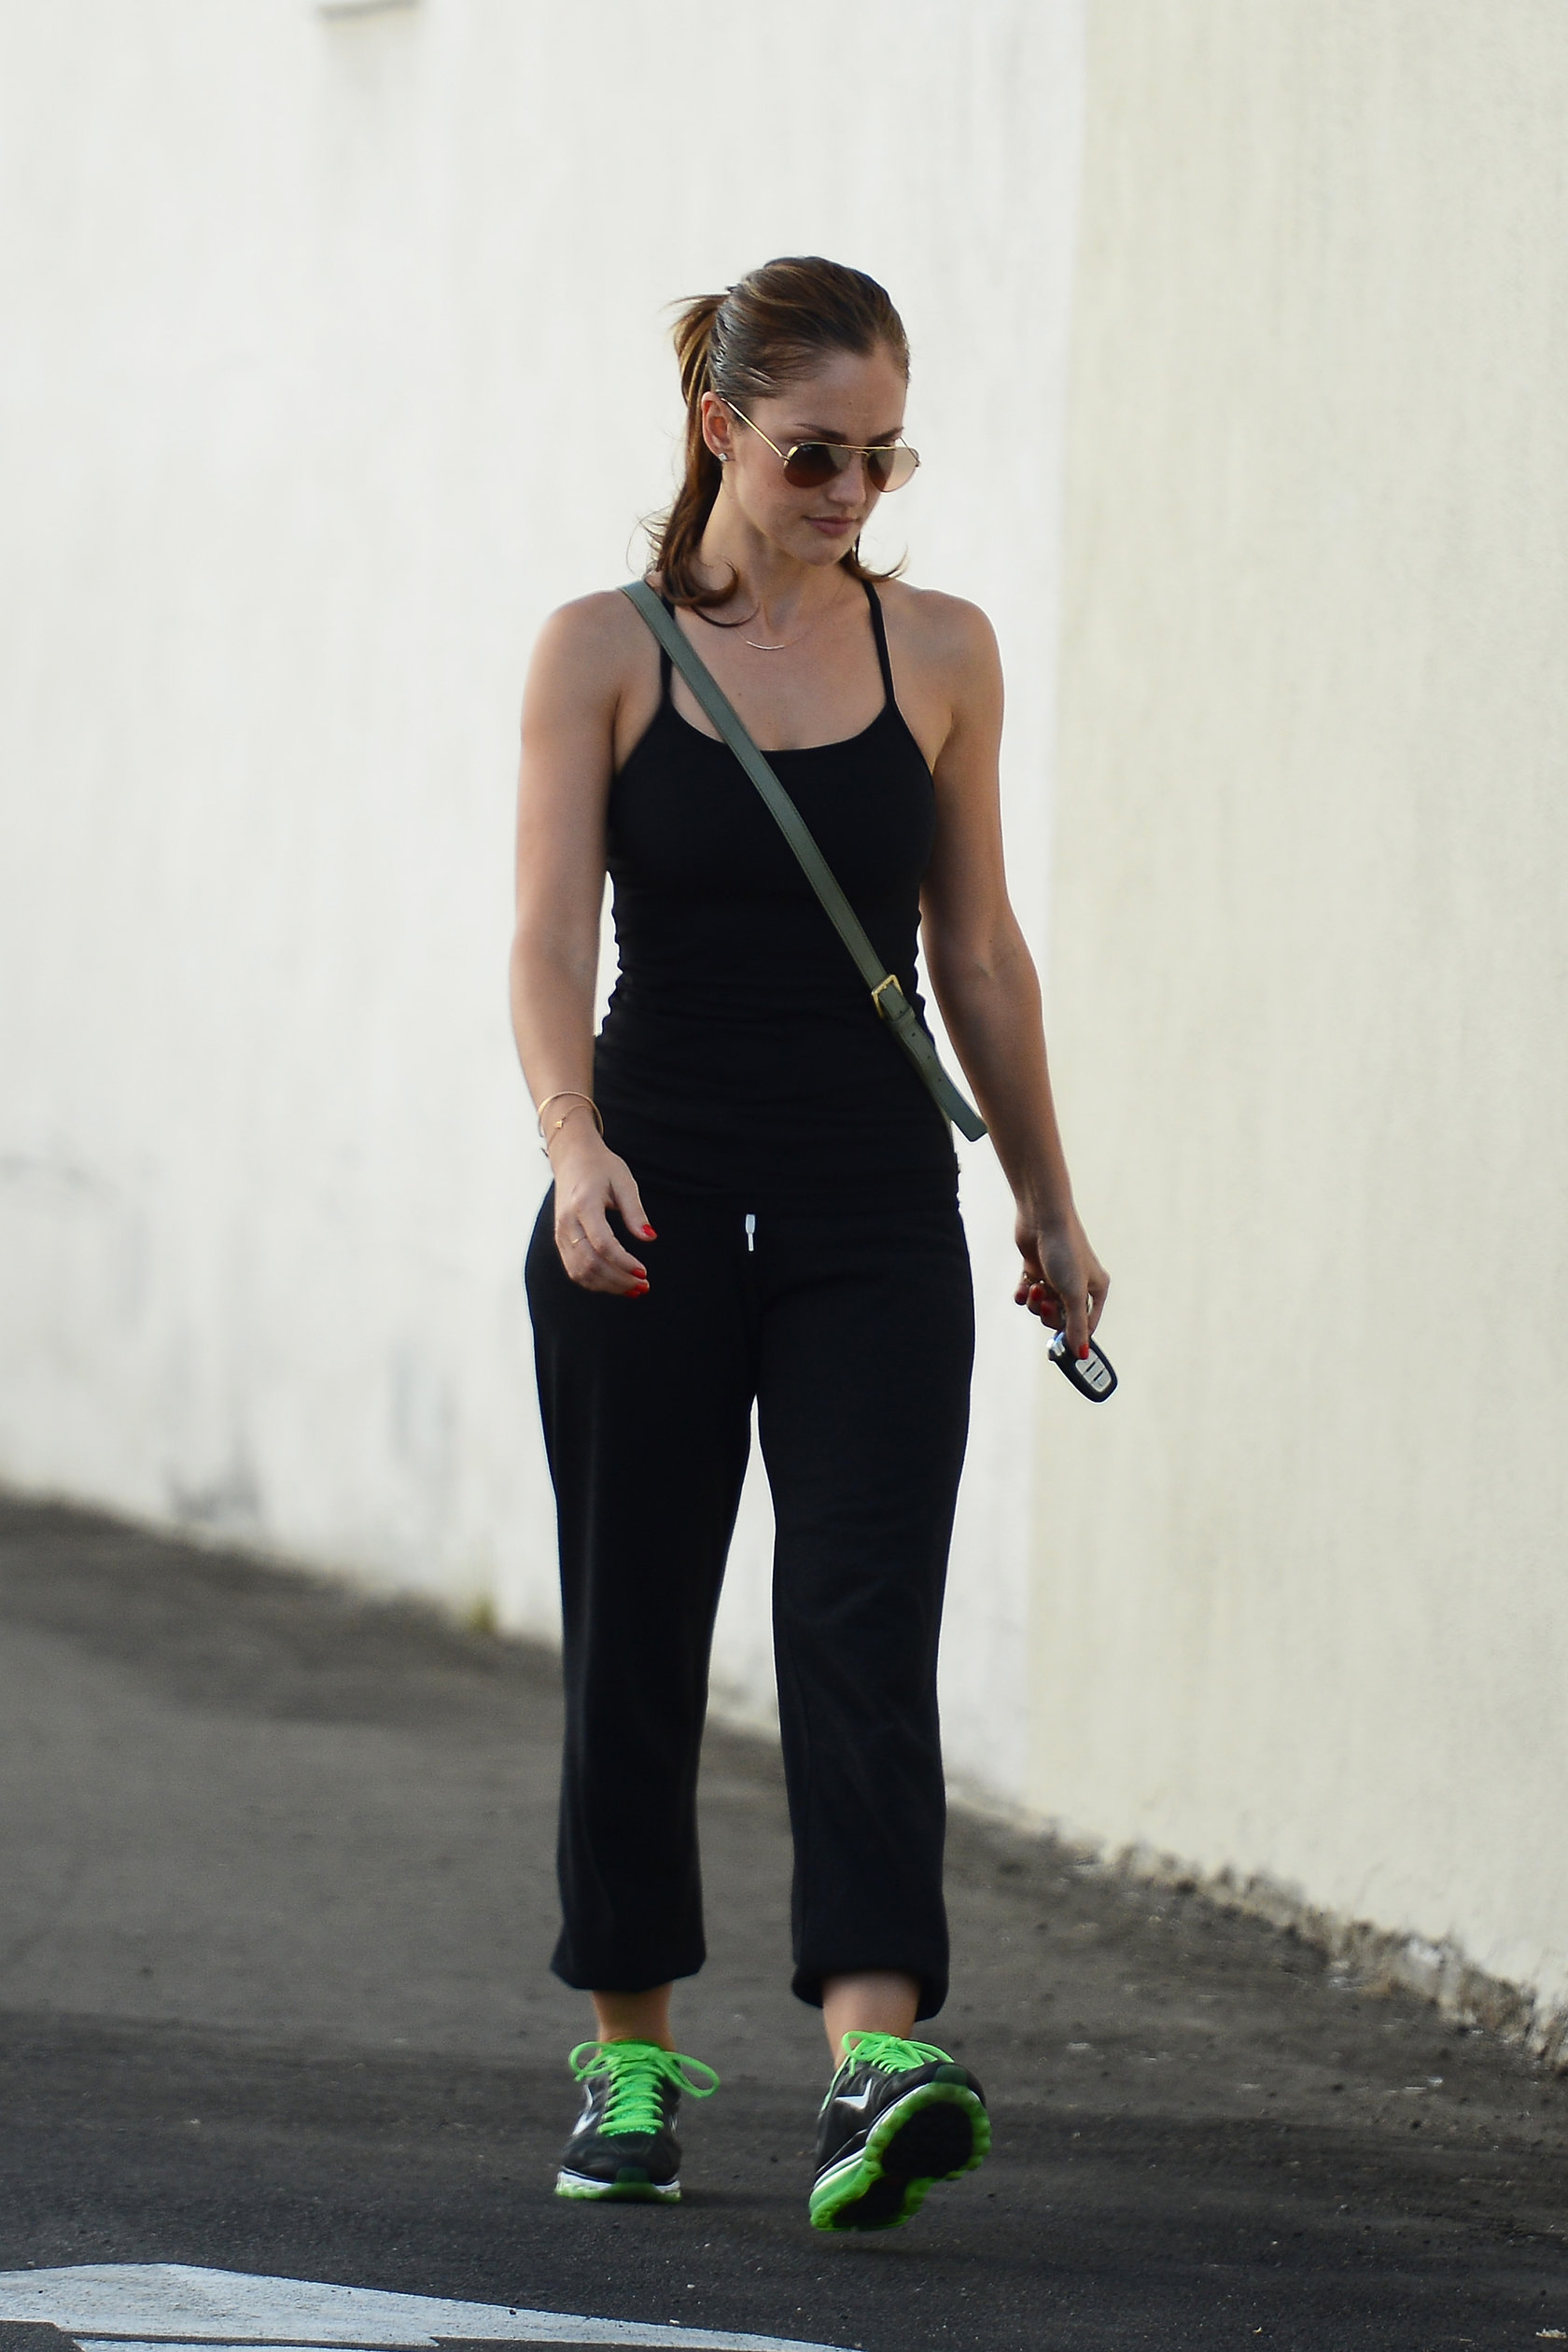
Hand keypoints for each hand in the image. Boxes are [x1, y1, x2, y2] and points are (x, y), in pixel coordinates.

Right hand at [548, 1123, 655, 1297]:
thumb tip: (650, 1238)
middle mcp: (567, 1222)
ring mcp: (561, 1233)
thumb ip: (636, 1212)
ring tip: (633, 1289)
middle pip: (590, 1263)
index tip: (644, 1272)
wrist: (572, 1157)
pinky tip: (616, 1283)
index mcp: (584, 1205)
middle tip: (644, 1286)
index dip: (623, 1262)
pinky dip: (595, 1281)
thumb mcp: (624, 1183)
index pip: (603, 1244)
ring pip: (579, 1272)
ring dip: (607, 1285)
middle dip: (618, 1280)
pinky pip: (574, 1269)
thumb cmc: (601, 1167)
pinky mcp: (561, 1240)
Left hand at [1013, 1204, 1108, 1359]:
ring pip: (1042, 1307)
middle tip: (1046, 1303)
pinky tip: (1023, 1286)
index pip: (1087, 1325)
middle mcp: (1077, 1284)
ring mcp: (1055, 1278)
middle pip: (1061, 1318)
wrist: (1042, 1218)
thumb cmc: (1065, 1252)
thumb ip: (1077, 1326)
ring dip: (1035, 1303)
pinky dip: (1023, 1293)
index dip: (1073, 1335)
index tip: (1061, 1345)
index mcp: (1096, 1289)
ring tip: (1035, 1287)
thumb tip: (1082, 1355)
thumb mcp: (1073, 1294)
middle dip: (1050, 1315)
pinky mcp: (1035, 1270)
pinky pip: (1027, 1293)